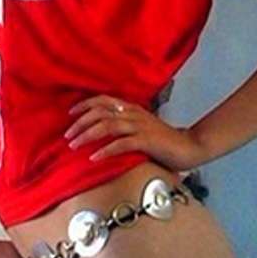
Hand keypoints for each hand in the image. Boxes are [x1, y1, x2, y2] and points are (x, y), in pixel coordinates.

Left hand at [64, 94, 204, 171]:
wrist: (189, 147)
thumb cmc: (162, 140)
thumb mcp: (140, 128)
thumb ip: (123, 126)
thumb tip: (99, 132)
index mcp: (131, 108)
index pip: (103, 100)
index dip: (84, 105)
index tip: (70, 114)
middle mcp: (133, 113)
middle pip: (100, 112)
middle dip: (80, 122)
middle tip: (67, 135)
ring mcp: (140, 126)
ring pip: (107, 125)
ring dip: (87, 135)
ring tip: (74, 145)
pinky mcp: (146, 141)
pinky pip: (121, 143)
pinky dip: (105, 150)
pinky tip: (94, 157)